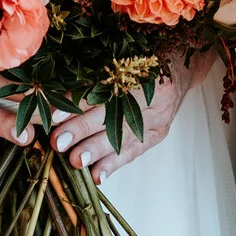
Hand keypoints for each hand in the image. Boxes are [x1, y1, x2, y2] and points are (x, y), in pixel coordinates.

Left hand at [48, 53, 206, 181]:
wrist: (179, 69)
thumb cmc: (144, 61)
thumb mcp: (124, 60)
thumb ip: (95, 76)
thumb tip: (56, 95)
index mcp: (144, 73)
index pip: (108, 91)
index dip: (80, 103)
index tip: (56, 115)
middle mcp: (155, 98)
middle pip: (115, 115)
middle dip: (84, 130)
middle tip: (60, 141)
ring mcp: (159, 120)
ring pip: (124, 137)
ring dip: (97, 151)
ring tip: (76, 161)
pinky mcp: (157, 135)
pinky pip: (134, 152)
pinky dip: (113, 164)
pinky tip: (97, 176)